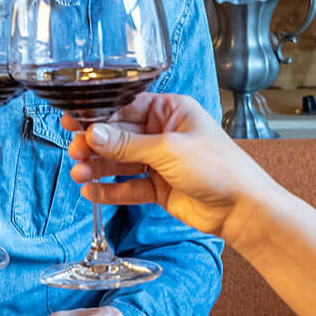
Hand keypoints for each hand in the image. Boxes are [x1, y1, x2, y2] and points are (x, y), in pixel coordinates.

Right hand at [65, 93, 275, 242]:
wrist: (240, 208)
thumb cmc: (218, 168)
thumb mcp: (168, 149)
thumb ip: (128, 144)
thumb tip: (94, 134)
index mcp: (171, 111)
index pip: (127, 108)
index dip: (99, 116)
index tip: (74, 121)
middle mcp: (164, 133)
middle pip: (119, 136)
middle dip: (95, 145)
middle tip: (76, 152)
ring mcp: (161, 162)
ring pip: (121, 162)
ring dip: (98, 168)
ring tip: (80, 174)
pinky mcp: (159, 187)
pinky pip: (128, 186)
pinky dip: (110, 190)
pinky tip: (92, 192)